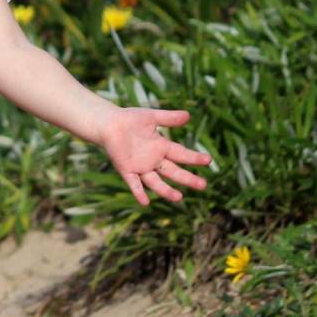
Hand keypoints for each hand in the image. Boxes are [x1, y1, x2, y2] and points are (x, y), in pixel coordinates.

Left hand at [98, 107, 212, 205]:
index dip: (194, 157)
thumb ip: (169, 118)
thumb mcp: (152, 117)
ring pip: (156, 182)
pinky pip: (134, 184)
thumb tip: (189, 115)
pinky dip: (139, 192)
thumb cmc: (130, 119)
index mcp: (162, 147)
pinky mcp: (126, 170)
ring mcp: (141, 167)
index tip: (208, 160)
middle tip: (203, 185)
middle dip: (188, 179)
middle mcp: (154, 160)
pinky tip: (145, 202)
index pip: (182, 154)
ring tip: (179, 198)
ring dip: (166, 191)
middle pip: (173, 172)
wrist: (108, 123)